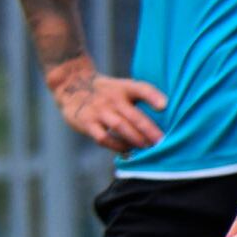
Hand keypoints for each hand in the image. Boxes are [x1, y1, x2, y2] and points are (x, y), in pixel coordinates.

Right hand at [45, 57, 166, 151]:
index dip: (153, 97)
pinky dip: (117, 146)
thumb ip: (141, 99)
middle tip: (162, 143)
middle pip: (134, 116)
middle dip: (150, 131)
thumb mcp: (123, 87)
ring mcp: (99, 110)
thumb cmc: (107, 92)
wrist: (72, 85)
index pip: (141, 89)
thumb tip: (164, 120)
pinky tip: (127, 151)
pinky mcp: (87, 122)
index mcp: (124, 88)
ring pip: (120, 127)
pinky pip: (104, 138)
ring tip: (148, 149)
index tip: (164, 106)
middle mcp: (112, 98)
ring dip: (136, 140)